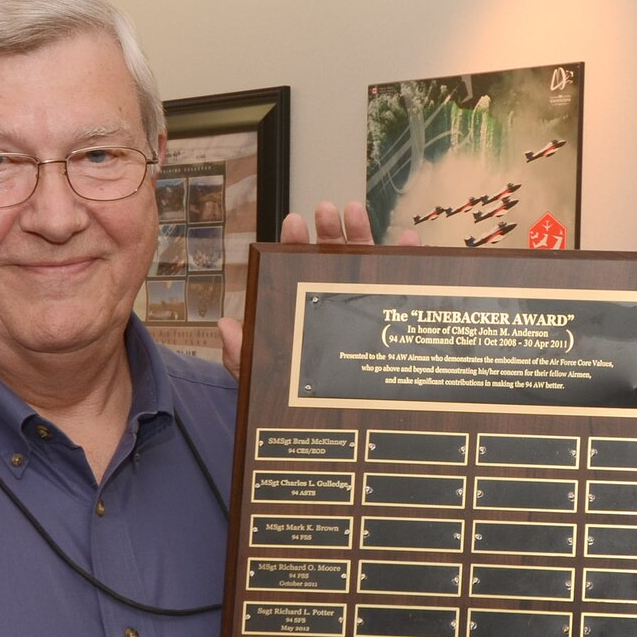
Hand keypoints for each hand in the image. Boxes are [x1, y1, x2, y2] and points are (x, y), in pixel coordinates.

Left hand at [217, 200, 417, 375]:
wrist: (333, 424)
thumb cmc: (298, 395)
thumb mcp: (262, 378)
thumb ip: (242, 355)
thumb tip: (227, 327)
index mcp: (300, 303)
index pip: (294, 267)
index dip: (294, 242)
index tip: (294, 223)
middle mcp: (332, 295)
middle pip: (330, 255)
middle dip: (328, 229)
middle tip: (326, 211)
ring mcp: (362, 300)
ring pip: (363, 260)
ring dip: (360, 232)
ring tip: (355, 212)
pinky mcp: (390, 310)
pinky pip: (401, 281)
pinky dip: (407, 257)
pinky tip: (410, 241)